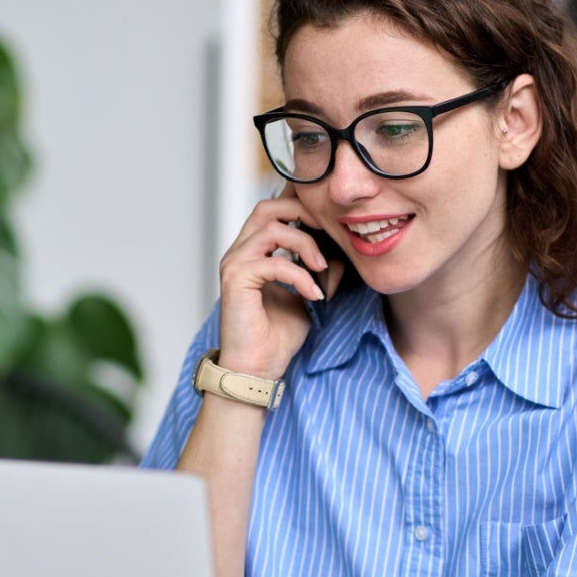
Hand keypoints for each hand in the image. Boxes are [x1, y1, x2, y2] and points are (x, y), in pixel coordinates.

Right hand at [216, 189, 344, 379]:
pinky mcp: (235, 280)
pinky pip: (273, 262)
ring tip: (322, 268)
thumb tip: (341, 256)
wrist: (257, 369)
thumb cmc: (277, 337)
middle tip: (328, 230)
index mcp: (254, 253)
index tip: (330, 224)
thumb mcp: (307, 297)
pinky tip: (314, 294)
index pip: (273, 212)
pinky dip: (300, 275)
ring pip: (271, 228)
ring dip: (304, 244)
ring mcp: (234, 264)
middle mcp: (240, 253)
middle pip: (267, 208)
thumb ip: (320, 273)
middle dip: (301, 212)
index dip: (301, 209)